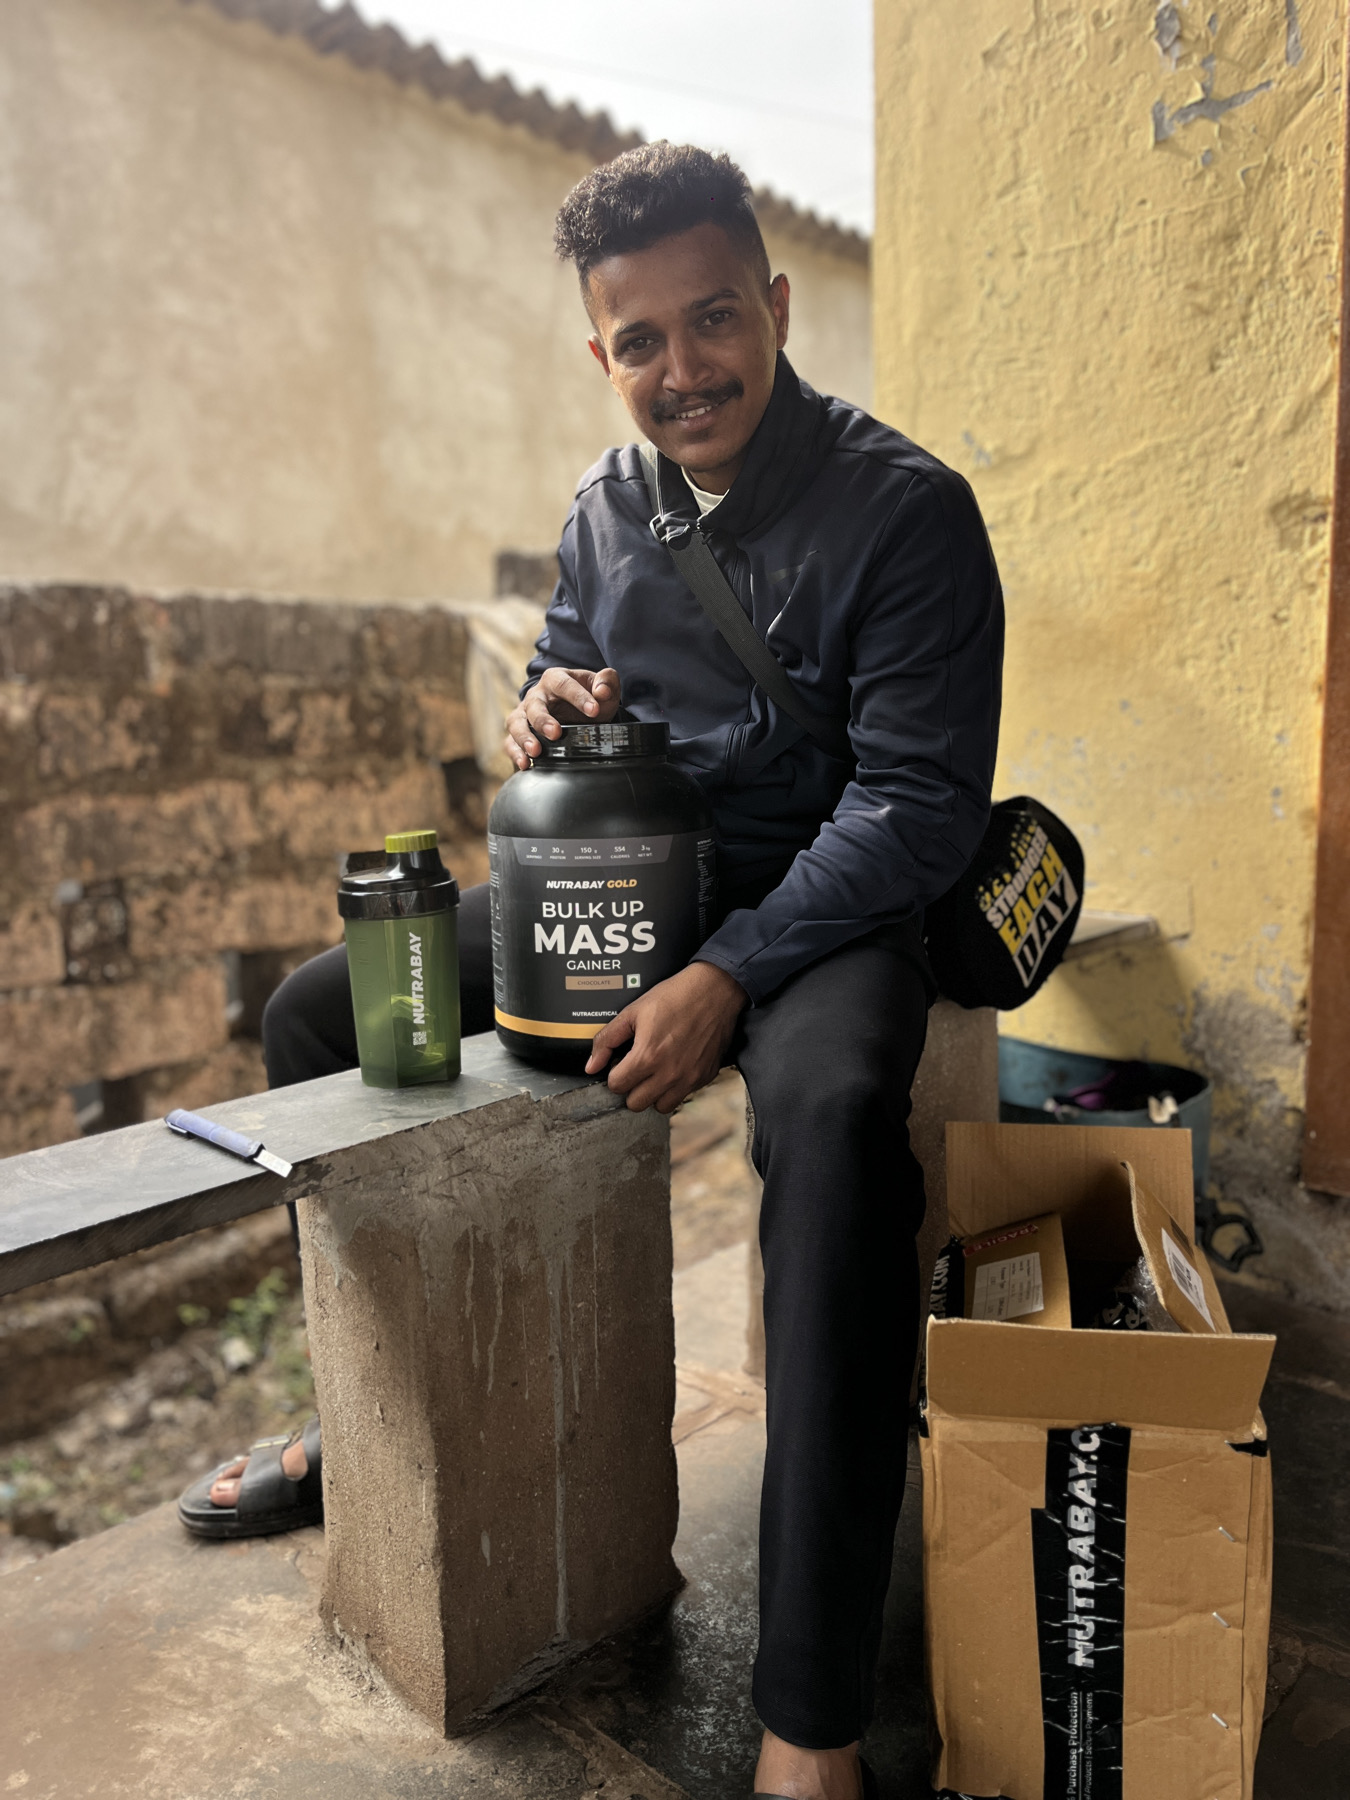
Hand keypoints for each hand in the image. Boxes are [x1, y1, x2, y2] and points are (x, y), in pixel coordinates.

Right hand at [504, 666, 621, 770]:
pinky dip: (515, 753)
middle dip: (543, 720)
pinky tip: (525, 764)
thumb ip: (607, 682)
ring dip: (523, 737)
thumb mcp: (603, 688)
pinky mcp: (518, 733)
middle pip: (534, 705)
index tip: (594, 711)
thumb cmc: (590, 699)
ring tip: (535, 752)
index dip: (578, 697)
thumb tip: (602, 692)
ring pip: (516, 723)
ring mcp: (525, 714)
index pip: (563, 684)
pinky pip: (510, 742)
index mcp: (556, 679)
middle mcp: (537, 695)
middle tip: (555, 733)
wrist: (578, 712)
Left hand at [586, 962, 747, 1112]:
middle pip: (636, 1103)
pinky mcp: (704, 1077)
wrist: (715, 990)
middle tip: (636, 1069)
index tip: (622, 1062)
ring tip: (655, 1072)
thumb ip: (607, 1040)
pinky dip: (675, 1088)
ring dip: (653, 1093)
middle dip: (631, 1087)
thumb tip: (591, 1065)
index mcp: (647, 1057)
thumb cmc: (676, 996)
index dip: (615, 1073)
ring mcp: (689, 1078)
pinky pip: (683, 1096)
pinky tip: (674, 1067)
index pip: (617, 1086)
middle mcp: (669, 1073)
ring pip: (660, 1106)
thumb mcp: (633, 1011)